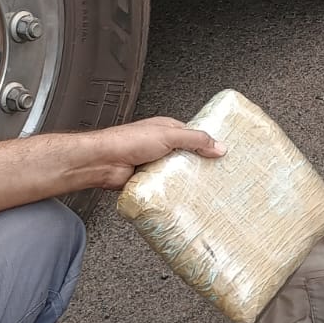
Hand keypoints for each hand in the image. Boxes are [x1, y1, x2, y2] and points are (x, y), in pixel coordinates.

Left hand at [85, 117, 224, 190]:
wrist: (103, 162)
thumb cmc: (126, 141)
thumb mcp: (168, 135)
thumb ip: (195, 140)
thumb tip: (217, 146)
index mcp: (167, 129)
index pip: (194, 136)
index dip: (207, 144)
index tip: (220, 154)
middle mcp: (161, 145)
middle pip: (187, 156)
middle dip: (197, 165)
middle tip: (212, 174)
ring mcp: (154, 163)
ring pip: (176, 173)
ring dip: (183, 179)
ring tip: (197, 185)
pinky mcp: (148, 179)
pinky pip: (165, 186)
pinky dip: (171, 190)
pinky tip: (178, 193)